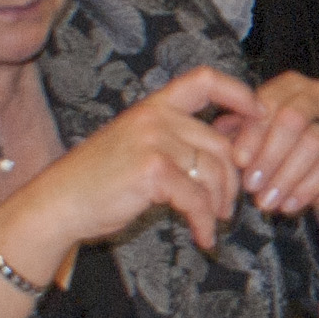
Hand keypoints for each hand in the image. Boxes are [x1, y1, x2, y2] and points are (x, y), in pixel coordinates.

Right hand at [3, 66, 267, 254]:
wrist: (58, 204)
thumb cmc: (98, 181)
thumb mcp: (137, 146)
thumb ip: (175, 140)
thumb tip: (228, 152)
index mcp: (153, 106)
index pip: (204, 80)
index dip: (239, 93)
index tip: (260, 114)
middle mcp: (156, 117)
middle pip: (222, 143)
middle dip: (233, 180)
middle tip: (227, 206)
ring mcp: (154, 141)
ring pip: (215, 171)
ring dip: (221, 203)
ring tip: (213, 221)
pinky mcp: (153, 170)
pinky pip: (198, 198)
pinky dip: (205, 222)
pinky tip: (202, 237)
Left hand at [207, 72, 318, 237]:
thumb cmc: (284, 149)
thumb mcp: (257, 139)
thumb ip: (236, 133)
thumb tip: (214, 137)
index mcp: (290, 84)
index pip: (268, 102)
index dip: (251, 133)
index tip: (237, 162)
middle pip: (292, 119)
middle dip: (269, 156)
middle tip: (251, 186)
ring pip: (313, 143)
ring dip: (286, 176)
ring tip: (266, 201)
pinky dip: (306, 188)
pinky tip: (288, 205)